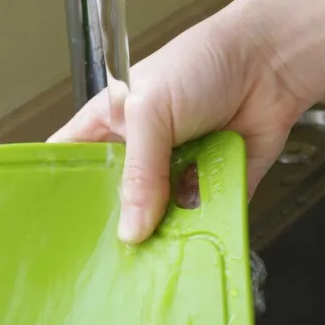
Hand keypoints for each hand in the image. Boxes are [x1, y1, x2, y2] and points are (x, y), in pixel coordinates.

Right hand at [49, 8, 305, 243]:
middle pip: (116, 205)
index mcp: (110, 126)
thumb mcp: (151, 110)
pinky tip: (193, 246)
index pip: (71, 163)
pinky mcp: (213, 193)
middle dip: (116, 228)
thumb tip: (132, 226)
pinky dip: (199, 235)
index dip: (61, 193)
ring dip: (159, 239)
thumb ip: (139, 171)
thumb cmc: (204, 64)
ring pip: (158, 224)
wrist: (269, 66)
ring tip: (152, 261)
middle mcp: (142, 157)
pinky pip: (201, 225)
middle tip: (110, 256)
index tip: (55, 227)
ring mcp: (176, 177)